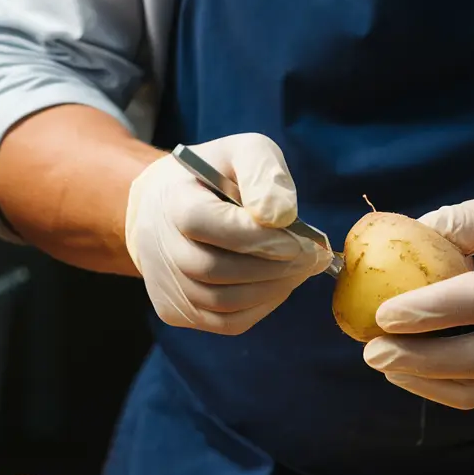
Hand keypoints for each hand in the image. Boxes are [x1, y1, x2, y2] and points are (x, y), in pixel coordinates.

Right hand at [125, 133, 331, 334]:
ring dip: (273, 288)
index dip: (254, 237)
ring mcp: (165, 285)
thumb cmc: (216, 178)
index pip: (204, 223)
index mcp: (172, 201)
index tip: (298, 240)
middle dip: (274, 267)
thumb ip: (263, 173)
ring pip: (224, 301)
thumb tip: (281, 216)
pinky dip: (262, 306)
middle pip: (216, 269)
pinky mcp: (176, 311)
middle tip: (314, 257)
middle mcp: (158, 247)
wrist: (168, 208)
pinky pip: (226, 322)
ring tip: (303, 269)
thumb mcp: (243, 152)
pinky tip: (279, 284)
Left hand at [362, 188, 473, 408]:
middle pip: (472, 358)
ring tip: (384, 363)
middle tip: (371, 351)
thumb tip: (406, 238)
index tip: (383, 314)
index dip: (425, 312)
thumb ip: (459, 222)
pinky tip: (410, 372)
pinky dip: (443, 387)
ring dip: (424, 381)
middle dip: (416, 360)